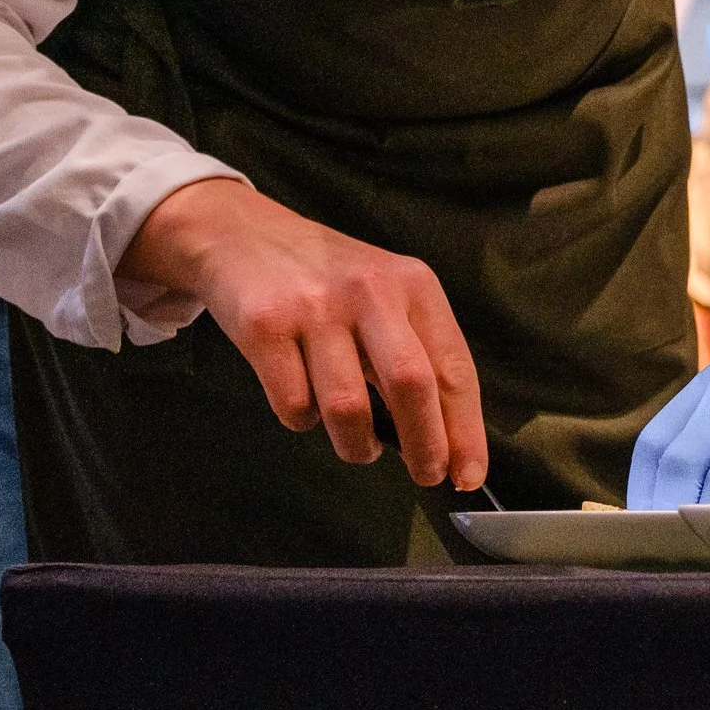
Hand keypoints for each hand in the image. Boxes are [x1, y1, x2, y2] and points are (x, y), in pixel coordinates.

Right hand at [121, 179, 488, 489]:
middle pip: (412, 384)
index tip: (467, 475)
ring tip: (358, 445)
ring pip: (349, 408)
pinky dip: (303, 421)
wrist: (242, 234)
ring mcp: (315, 307)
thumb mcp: (385, 296)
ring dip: (357, 445)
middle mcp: (369, 290)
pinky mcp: (265, 325)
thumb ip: (416, 352)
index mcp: (413, 285)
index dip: (465, 430)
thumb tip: (447, 440)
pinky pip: (294, 405)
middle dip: (426, 445)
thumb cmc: (327, 280)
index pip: (453, 368)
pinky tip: (305, 404)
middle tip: (425, 476)